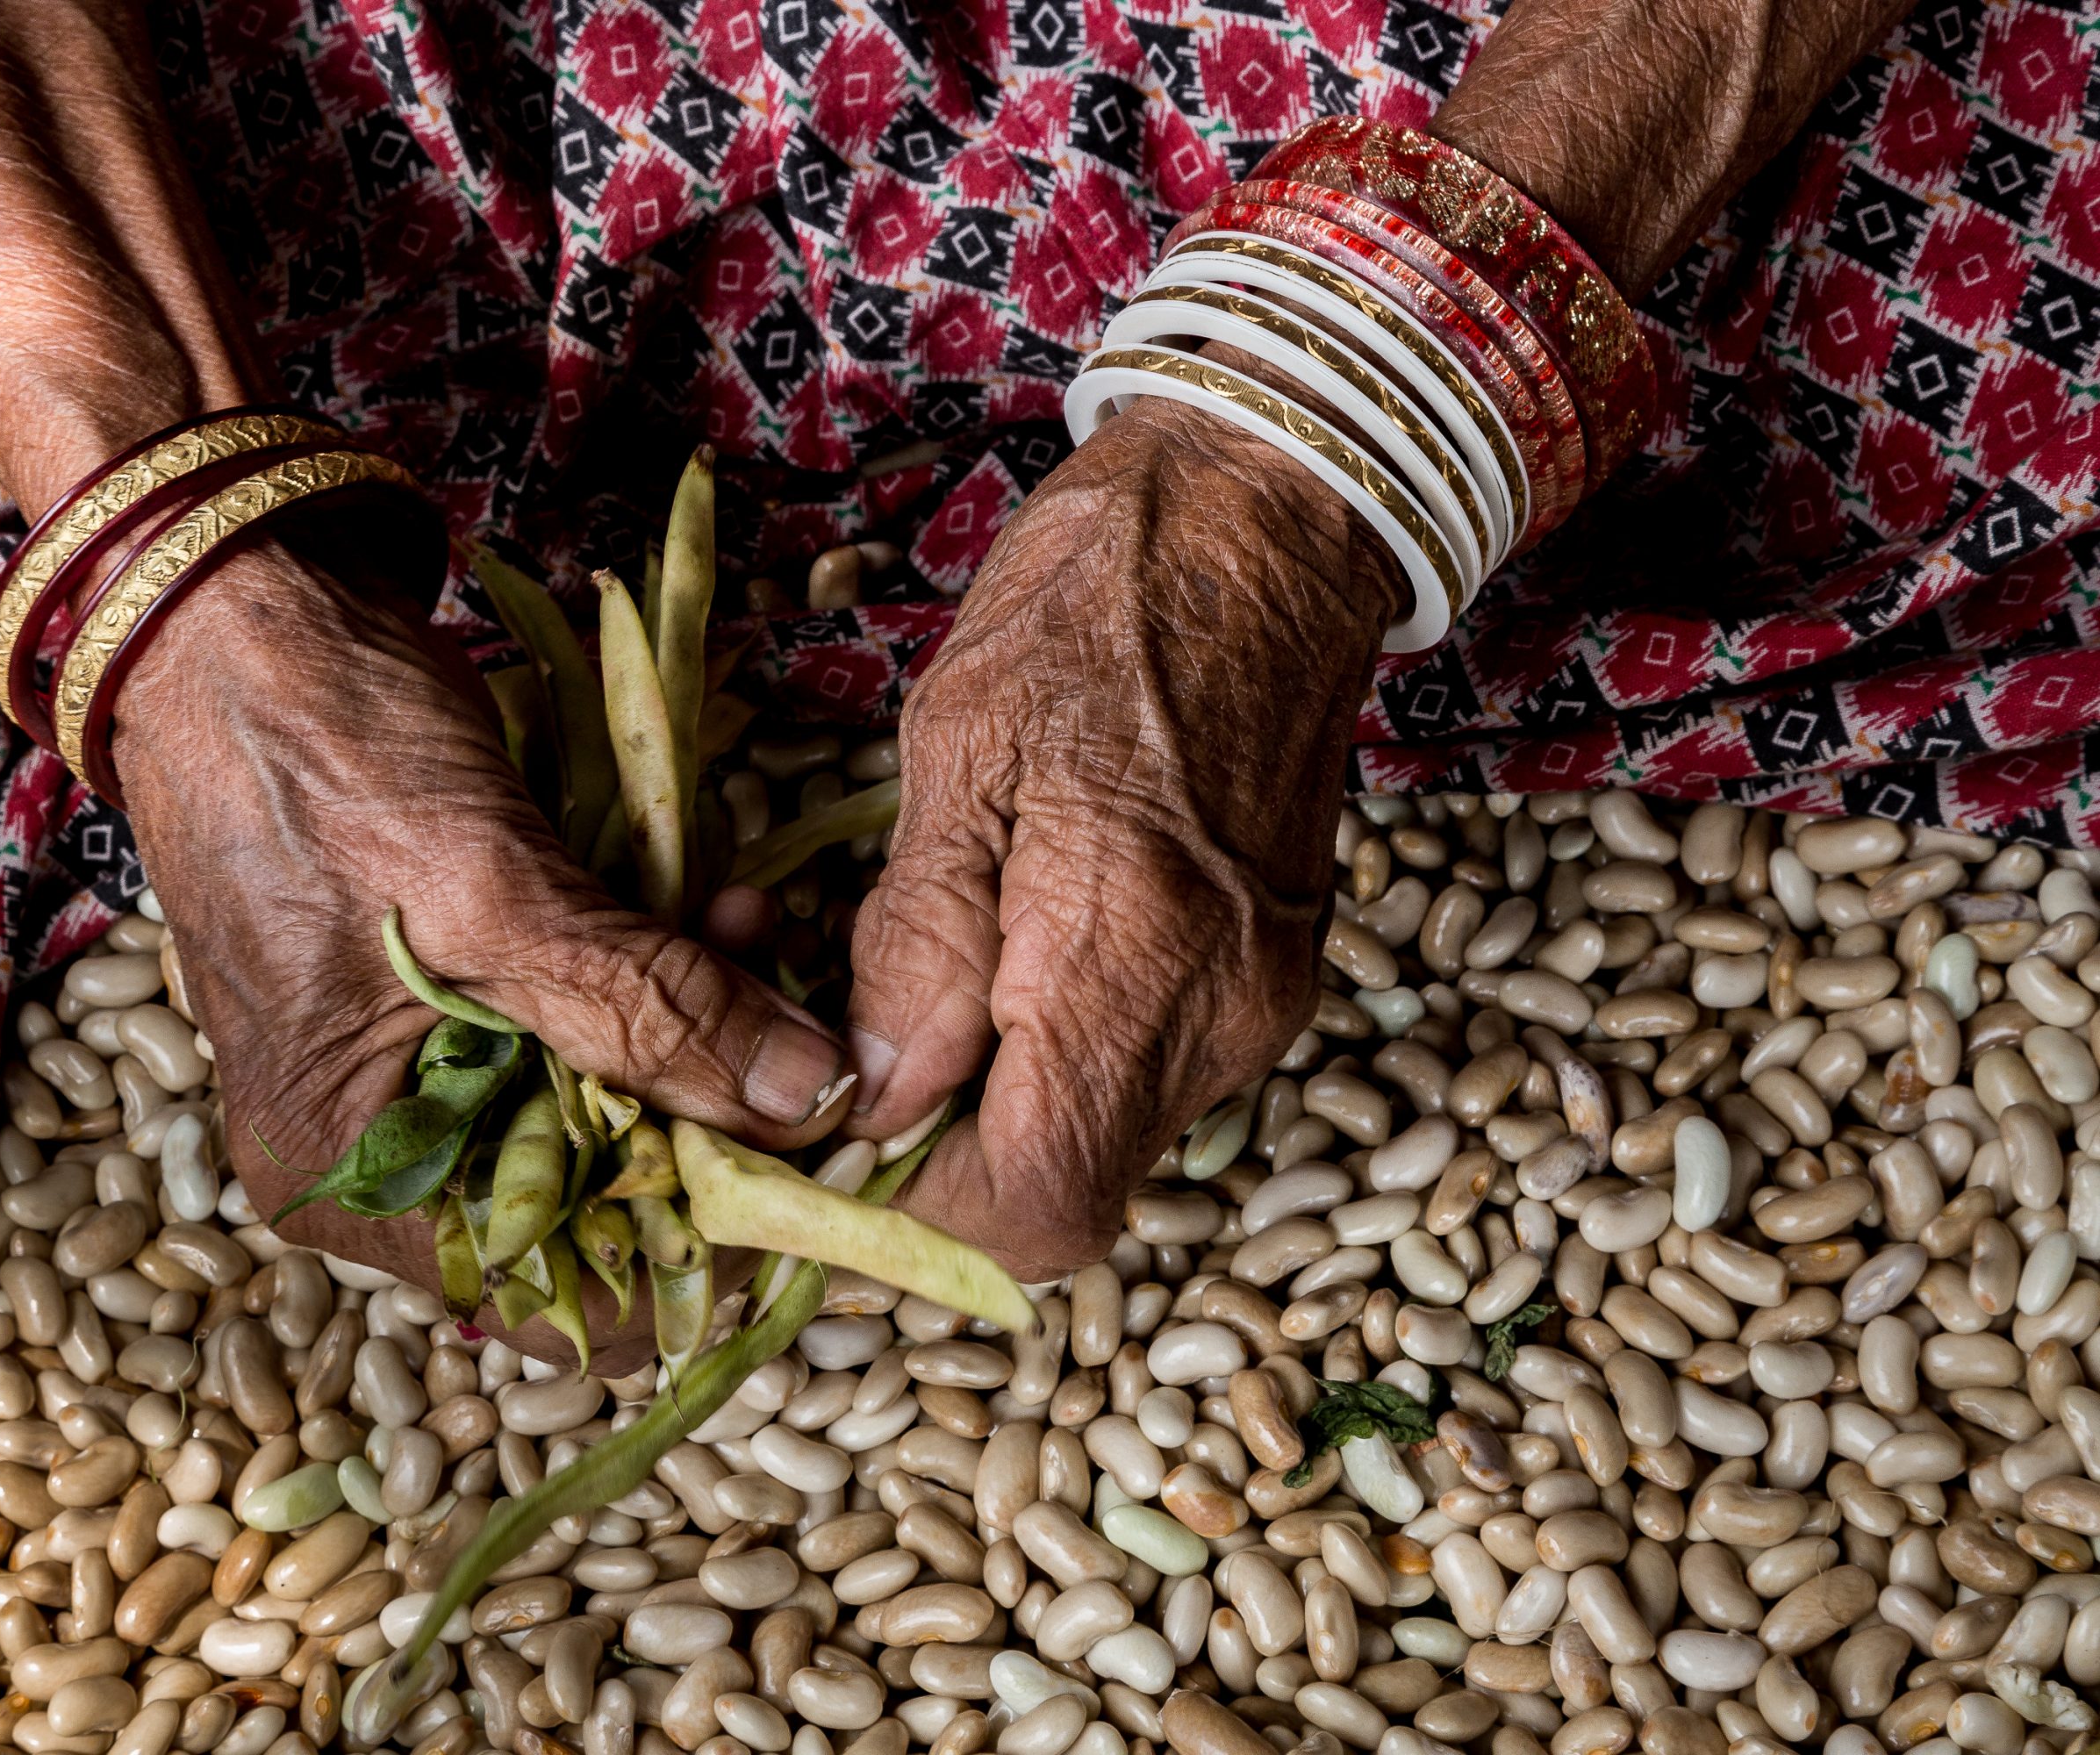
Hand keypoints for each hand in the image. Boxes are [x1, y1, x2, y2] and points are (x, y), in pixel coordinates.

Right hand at [114, 544, 847, 1369]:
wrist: (230, 608)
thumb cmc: (317, 749)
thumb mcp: (492, 891)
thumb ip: (648, 1009)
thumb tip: (807, 1103)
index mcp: (353, 1175)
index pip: (563, 1296)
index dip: (702, 1244)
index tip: (809, 1150)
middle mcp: (384, 1149)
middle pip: (600, 1206)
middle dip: (712, 1113)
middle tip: (794, 1015)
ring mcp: (421, 1067)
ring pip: (611, 1105)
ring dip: (700, 1031)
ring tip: (748, 927)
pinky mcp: (459, 989)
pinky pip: (584, 1026)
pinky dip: (655, 978)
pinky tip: (713, 906)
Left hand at [843, 393, 1396, 1278]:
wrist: (1272, 513)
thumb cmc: (1102, 599)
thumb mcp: (960, 751)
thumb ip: (918, 947)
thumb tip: (871, 1097)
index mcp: (1132, 959)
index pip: (1035, 1206)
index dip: (913, 1208)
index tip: (829, 1136)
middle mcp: (1219, 1015)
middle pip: (1066, 1195)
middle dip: (939, 1164)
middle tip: (848, 1064)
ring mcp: (1258, 1002)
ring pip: (1101, 1139)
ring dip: (993, 1109)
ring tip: (914, 990)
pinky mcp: (1267, 973)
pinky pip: (1143, 1072)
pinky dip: (1055, 1053)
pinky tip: (1002, 954)